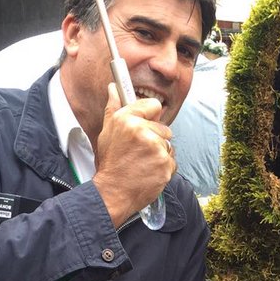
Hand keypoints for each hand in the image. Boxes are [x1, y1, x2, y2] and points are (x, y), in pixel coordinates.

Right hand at [92, 84, 175, 225]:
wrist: (113, 193)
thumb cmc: (110, 164)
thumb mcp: (107, 132)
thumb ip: (113, 107)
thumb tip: (113, 88)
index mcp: (127, 119)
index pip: (153, 105)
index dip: (150, 116)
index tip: (145, 125)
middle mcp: (142, 130)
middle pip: (163, 128)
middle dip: (155, 139)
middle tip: (139, 152)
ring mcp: (155, 148)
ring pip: (168, 145)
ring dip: (159, 154)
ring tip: (143, 163)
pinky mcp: (165, 164)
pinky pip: (172, 161)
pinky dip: (164, 168)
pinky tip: (150, 171)